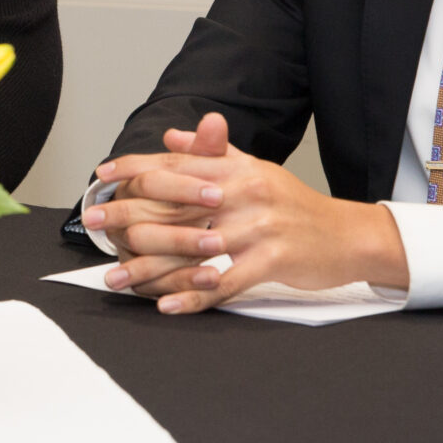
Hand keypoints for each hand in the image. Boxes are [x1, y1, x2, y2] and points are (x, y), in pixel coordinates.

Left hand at [82, 113, 408, 312]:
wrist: (349, 235)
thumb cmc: (295, 205)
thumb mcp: (255, 169)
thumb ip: (212, 154)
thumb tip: (172, 137)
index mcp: (237, 168)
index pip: (176, 164)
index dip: (135, 168)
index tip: (101, 177)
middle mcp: (244, 192)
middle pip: (175, 205)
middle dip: (128, 217)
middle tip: (92, 228)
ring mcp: (259, 227)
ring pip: (193, 249)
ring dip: (150, 267)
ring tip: (116, 279)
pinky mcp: (273, 260)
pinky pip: (225, 282)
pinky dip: (194, 296)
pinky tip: (167, 305)